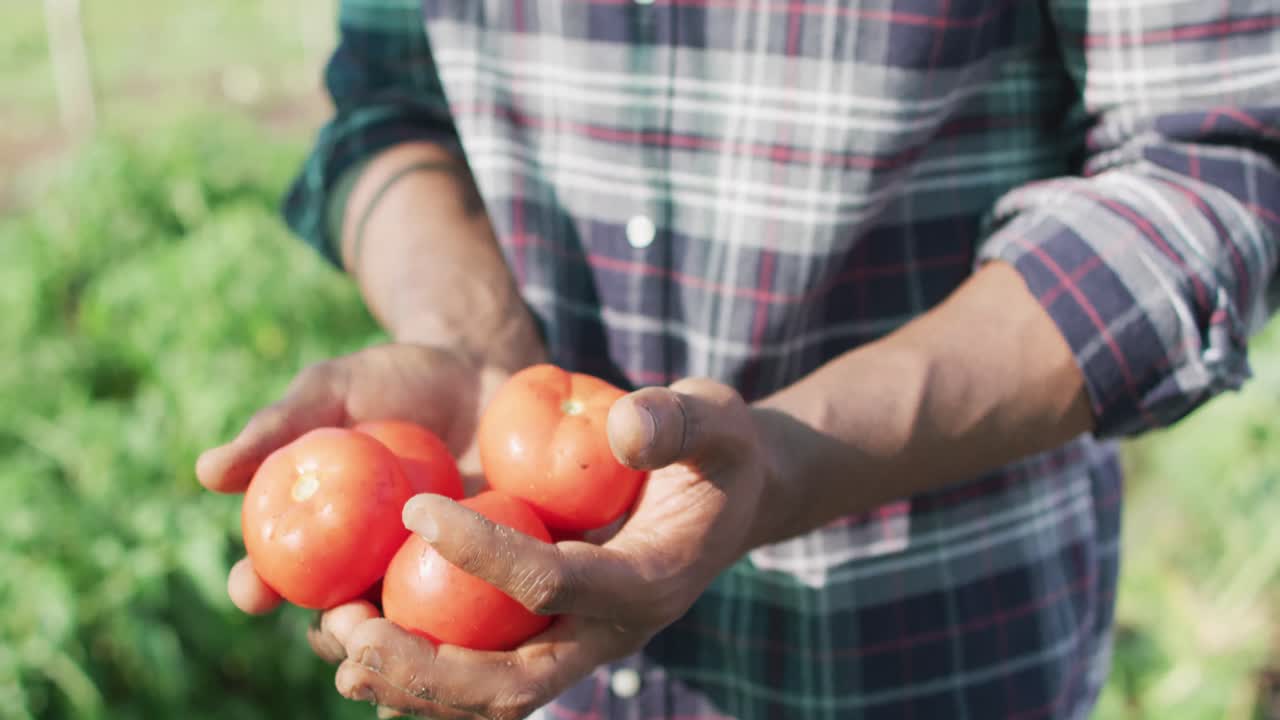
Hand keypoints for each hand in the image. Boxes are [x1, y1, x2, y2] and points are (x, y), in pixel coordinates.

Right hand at [195, 343, 513, 650]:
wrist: (480, 369)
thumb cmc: (395, 380)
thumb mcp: (334, 390)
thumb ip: (279, 426)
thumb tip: (207, 471)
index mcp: (315, 534)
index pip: (273, 573)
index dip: (256, 588)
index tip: (252, 589)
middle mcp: (366, 566)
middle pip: (340, 620)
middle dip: (334, 635)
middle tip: (342, 623)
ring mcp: (429, 573)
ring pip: (406, 630)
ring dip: (399, 640)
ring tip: (398, 630)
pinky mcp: (488, 570)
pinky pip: (475, 603)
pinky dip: (465, 621)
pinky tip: (466, 623)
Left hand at [330, 379, 780, 718]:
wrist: (736, 496)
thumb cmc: (721, 448)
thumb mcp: (716, 417)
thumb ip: (677, 419)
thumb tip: (622, 430)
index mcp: (648, 583)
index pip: (552, 583)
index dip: (483, 552)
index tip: (417, 508)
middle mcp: (611, 634)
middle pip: (514, 685)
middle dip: (428, 672)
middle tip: (352, 635)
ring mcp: (581, 643)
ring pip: (491, 697)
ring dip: (412, 683)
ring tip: (337, 643)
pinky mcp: (556, 635)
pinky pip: (486, 671)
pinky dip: (425, 668)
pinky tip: (366, 641)